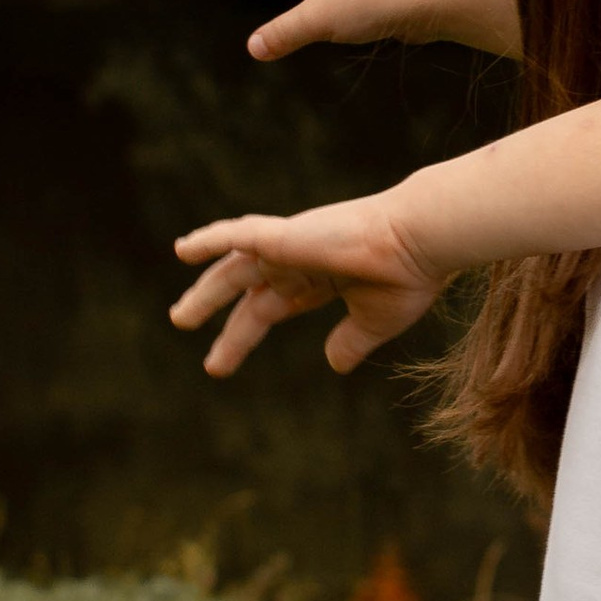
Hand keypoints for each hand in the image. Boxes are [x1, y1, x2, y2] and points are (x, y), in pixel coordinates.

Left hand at [169, 188, 452, 375]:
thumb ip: (350, 341)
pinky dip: (210, 239)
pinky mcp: (286, 236)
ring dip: (205, 291)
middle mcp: (300, 260)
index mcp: (321, 278)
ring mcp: (291, 245)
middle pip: (245, 288)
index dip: (240, 335)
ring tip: (179, 317)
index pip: (268, 307)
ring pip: (234, 267)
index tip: (216, 364)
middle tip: (181, 322)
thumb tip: (333, 365)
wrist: (421, 243)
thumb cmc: (408, 277)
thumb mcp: (375, 321)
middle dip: (213, 307)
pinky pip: (238, 235)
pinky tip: (183, 250)